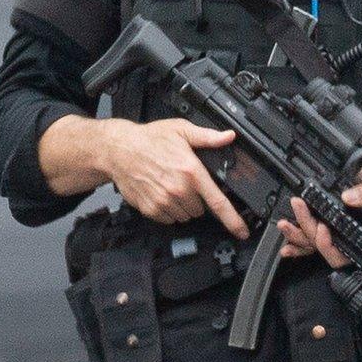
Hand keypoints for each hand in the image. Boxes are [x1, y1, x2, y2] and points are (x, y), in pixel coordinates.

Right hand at [99, 118, 248, 238]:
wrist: (119, 150)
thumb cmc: (149, 139)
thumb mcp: (181, 130)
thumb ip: (207, 137)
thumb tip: (228, 136)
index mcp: (191, 172)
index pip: (218, 202)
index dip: (233, 220)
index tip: (242, 232)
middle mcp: (179, 190)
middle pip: (200, 209)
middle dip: (197, 199)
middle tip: (184, 181)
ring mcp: (164, 202)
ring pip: (185, 215)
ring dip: (182, 206)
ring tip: (170, 185)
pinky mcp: (151, 209)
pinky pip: (168, 219)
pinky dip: (168, 210)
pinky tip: (160, 193)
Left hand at [277, 150, 361, 263]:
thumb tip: (349, 198)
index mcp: (357, 237)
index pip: (341, 253)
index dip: (327, 244)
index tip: (322, 227)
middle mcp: (341, 239)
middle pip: (319, 245)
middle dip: (305, 229)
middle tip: (299, 206)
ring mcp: (330, 234)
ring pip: (310, 244)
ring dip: (295, 236)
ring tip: (284, 224)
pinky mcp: (321, 227)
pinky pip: (306, 240)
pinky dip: (295, 243)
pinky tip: (284, 244)